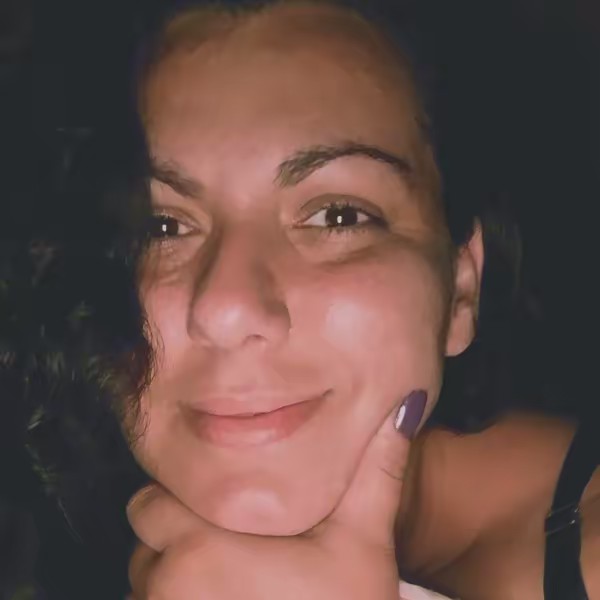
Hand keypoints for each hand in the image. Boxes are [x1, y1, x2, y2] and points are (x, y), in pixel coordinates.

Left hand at [127, 395, 423, 598]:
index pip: (148, 504)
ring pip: (148, 584)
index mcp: (201, 548)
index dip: (181, 500)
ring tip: (232, 584)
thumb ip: (377, 473)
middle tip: (233, 545)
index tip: (218, 506)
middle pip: (146, 544)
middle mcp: (167, 590)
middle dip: (179, 539)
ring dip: (178, 580)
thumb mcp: (364, 543)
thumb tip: (403, 406)